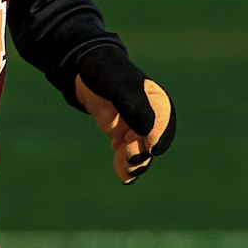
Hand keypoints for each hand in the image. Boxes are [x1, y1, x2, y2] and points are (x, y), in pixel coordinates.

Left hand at [74, 47, 175, 183]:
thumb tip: (146, 131)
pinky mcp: (123, 136)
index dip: (159, 135)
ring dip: (136, 163)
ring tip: (126, 172)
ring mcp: (136, 128)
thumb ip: (131, 103)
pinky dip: (126, 166)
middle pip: (153, 140)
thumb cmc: (103, 71)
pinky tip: (124, 177)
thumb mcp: (115, 84)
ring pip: (141, 152)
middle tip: (130, 160)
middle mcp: (150, 116)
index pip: (163, 120)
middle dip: (144, 153)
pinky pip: (128, 154)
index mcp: (156, 99)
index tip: (152, 148)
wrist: (83, 70)